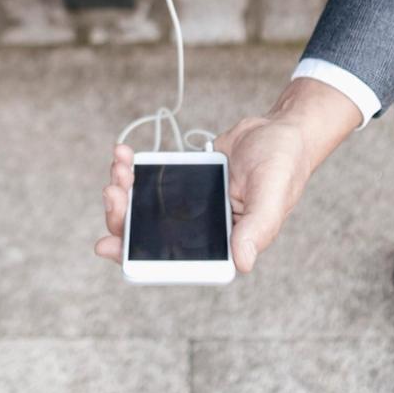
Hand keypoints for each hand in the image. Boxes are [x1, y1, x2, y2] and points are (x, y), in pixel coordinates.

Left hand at [94, 79, 363, 272]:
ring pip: (144, 207)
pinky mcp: (184, 180)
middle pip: (149, 234)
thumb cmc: (284, 165)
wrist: (280, 129)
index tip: (109, 245)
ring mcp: (190, 204)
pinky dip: (133, 169)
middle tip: (113, 191)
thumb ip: (257, 229)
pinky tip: (124, 155)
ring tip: (119, 166)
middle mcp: (202, 229)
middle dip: (123, 216)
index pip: (173, 260)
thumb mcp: (273, 196)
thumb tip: (242, 263)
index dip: (137, 258)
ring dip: (124, 189)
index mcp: (223, 243)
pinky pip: (151, 180)